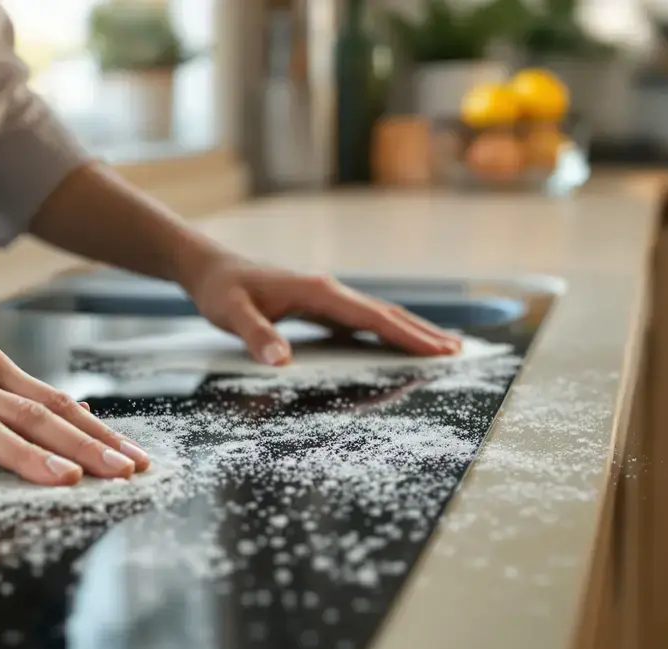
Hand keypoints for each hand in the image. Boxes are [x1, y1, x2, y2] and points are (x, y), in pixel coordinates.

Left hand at [183, 255, 462, 364]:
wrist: (209, 268)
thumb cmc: (220, 291)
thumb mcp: (230, 315)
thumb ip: (256, 336)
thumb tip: (282, 362)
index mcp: (318, 291)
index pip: (373, 317)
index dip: (407, 336)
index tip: (438, 351)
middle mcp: (328, 290)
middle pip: (386, 313)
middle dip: (422, 333)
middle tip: (458, 354)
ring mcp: (326, 295)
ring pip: (378, 314)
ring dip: (410, 330)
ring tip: (443, 348)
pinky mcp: (318, 303)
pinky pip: (361, 319)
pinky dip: (386, 330)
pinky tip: (397, 342)